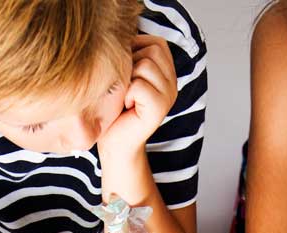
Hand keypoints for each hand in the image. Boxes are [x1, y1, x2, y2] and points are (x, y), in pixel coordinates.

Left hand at [98, 35, 178, 160]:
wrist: (114, 144)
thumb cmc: (115, 109)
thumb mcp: (124, 75)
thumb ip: (134, 55)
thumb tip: (127, 35)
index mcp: (167, 71)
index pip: (155, 42)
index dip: (134, 52)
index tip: (127, 75)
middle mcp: (172, 82)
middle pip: (152, 50)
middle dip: (131, 64)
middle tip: (125, 89)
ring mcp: (169, 95)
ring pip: (145, 64)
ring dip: (128, 80)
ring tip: (126, 98)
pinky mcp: (160, 107)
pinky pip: (139, 84)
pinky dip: (126, 95)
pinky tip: (126, 108)